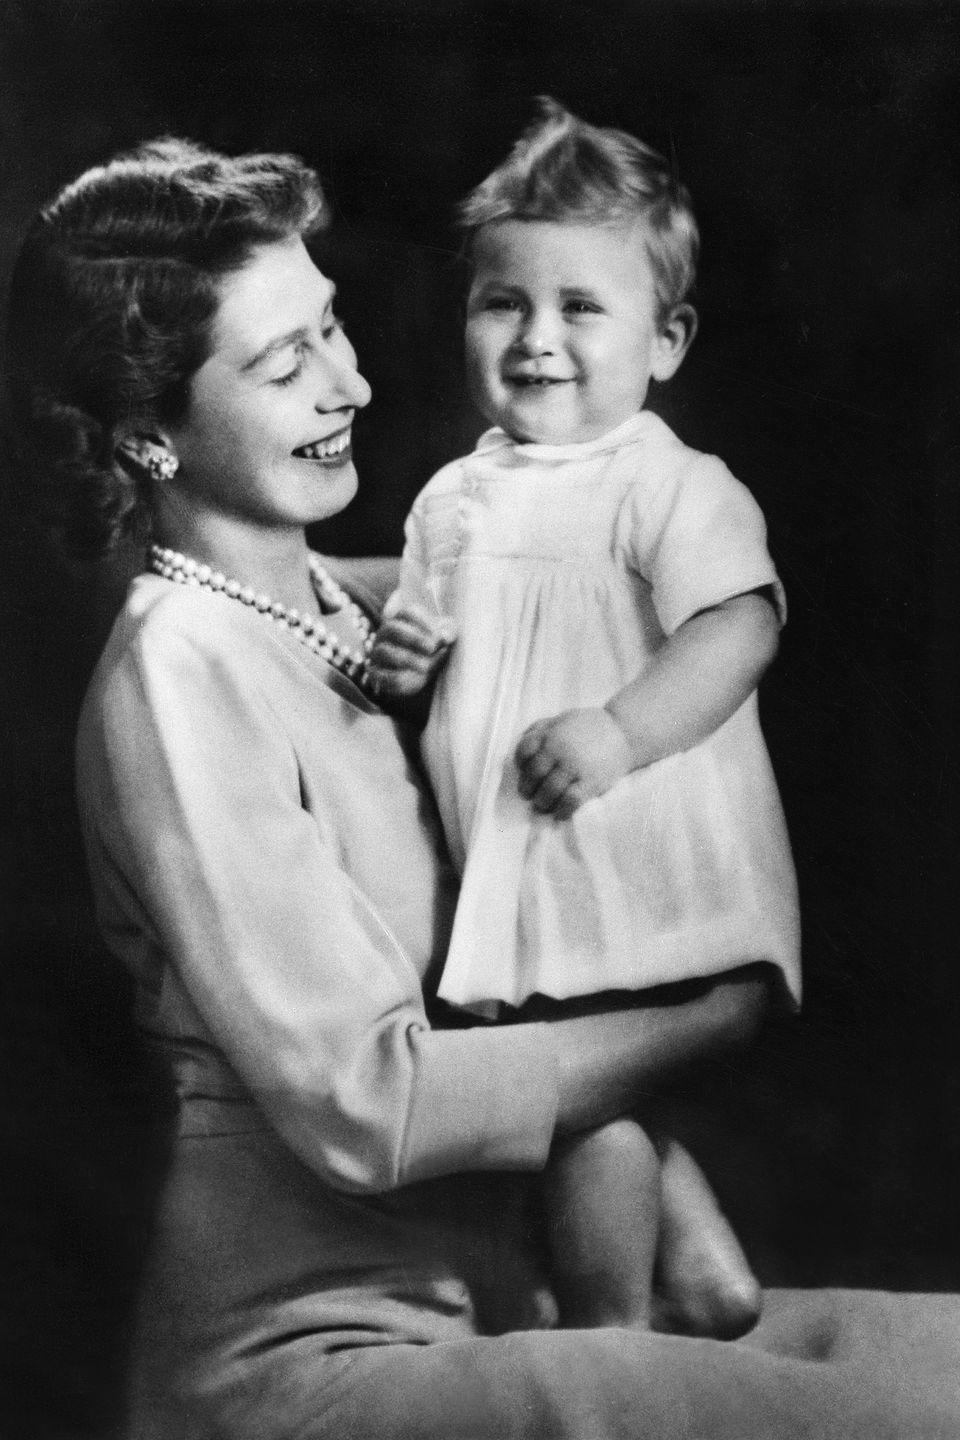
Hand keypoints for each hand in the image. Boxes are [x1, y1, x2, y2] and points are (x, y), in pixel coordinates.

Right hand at [367, 596, 454, 699]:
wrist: (419, 674)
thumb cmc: (432, 649)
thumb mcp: (444, 638)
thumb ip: (448, 633)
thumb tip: (445, 637)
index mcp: (401, 620)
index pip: (407, 612)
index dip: (422, 621)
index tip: (437, 633)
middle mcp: (385, 633)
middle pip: (392, 628)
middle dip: (413, 638)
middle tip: (432, 648)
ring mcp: (377, 653)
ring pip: (385, 652)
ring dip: (408, 659)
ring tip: (426, 667)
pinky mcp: (376, 673)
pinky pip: (382, 675)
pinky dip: (399, 678)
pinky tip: (417, 680)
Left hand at [514, 707, 633, 817]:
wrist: (625, 732)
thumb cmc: (591, 725)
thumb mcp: (563, 718)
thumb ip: (542, 727)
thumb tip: (523, 741)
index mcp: (551, 734)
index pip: (524, 751)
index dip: (520, 764)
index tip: (523, 772)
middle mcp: (560, 751)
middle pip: (534, 775)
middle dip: (527, 788)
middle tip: (529, 795)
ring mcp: (575, 767)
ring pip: (549, 791)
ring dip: (542, 802)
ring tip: (543, 805)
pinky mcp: (591, 782)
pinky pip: (570, 801)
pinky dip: (562, 811)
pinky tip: (560, 813)